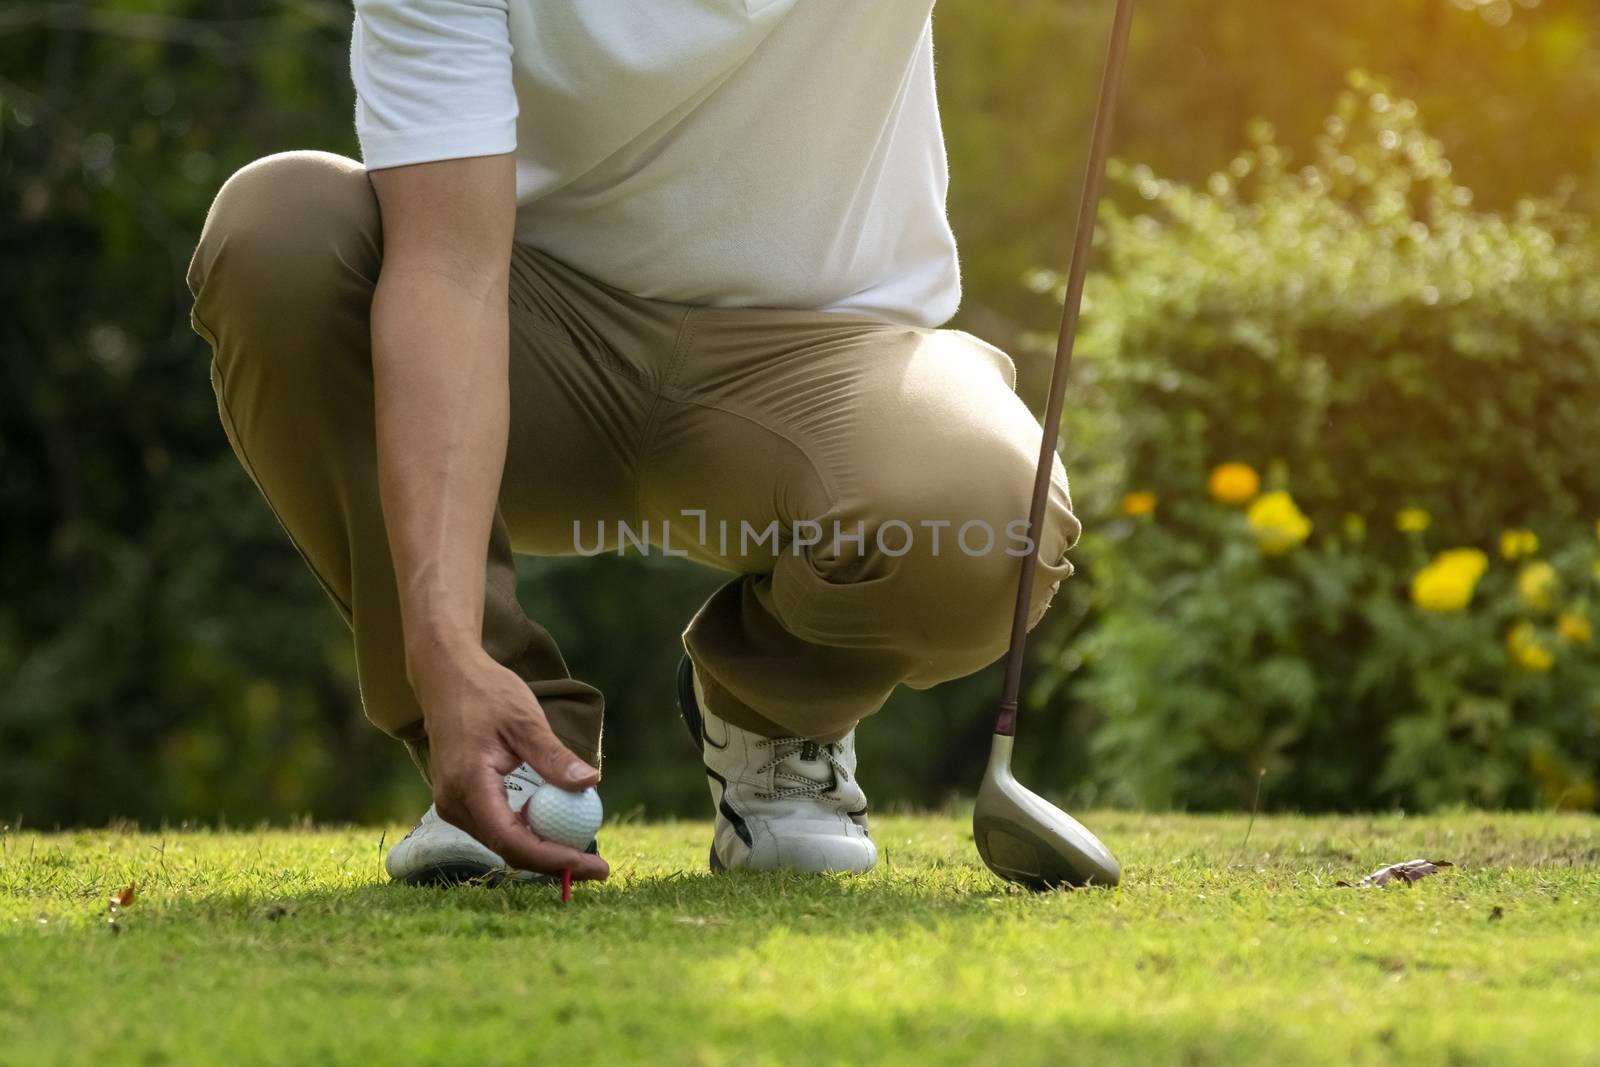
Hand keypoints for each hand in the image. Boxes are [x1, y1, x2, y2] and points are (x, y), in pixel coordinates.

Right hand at [411, 647, 607, 880]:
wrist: (446, 677)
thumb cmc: (486, 693)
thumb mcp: (525, 720)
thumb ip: (553, 756)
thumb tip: (591, 783)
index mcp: (469, 784)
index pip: (512, 839)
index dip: (553, 859)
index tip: (592, 866)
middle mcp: (454, 802)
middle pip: (508, 849)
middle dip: (554, 863)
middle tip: (599, 868)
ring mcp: (453, 804)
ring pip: (503, 842)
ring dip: (543, 850)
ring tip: (585, 853)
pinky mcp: (460, 800)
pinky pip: (497, 827)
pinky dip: (529, 833)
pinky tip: (558, 830)